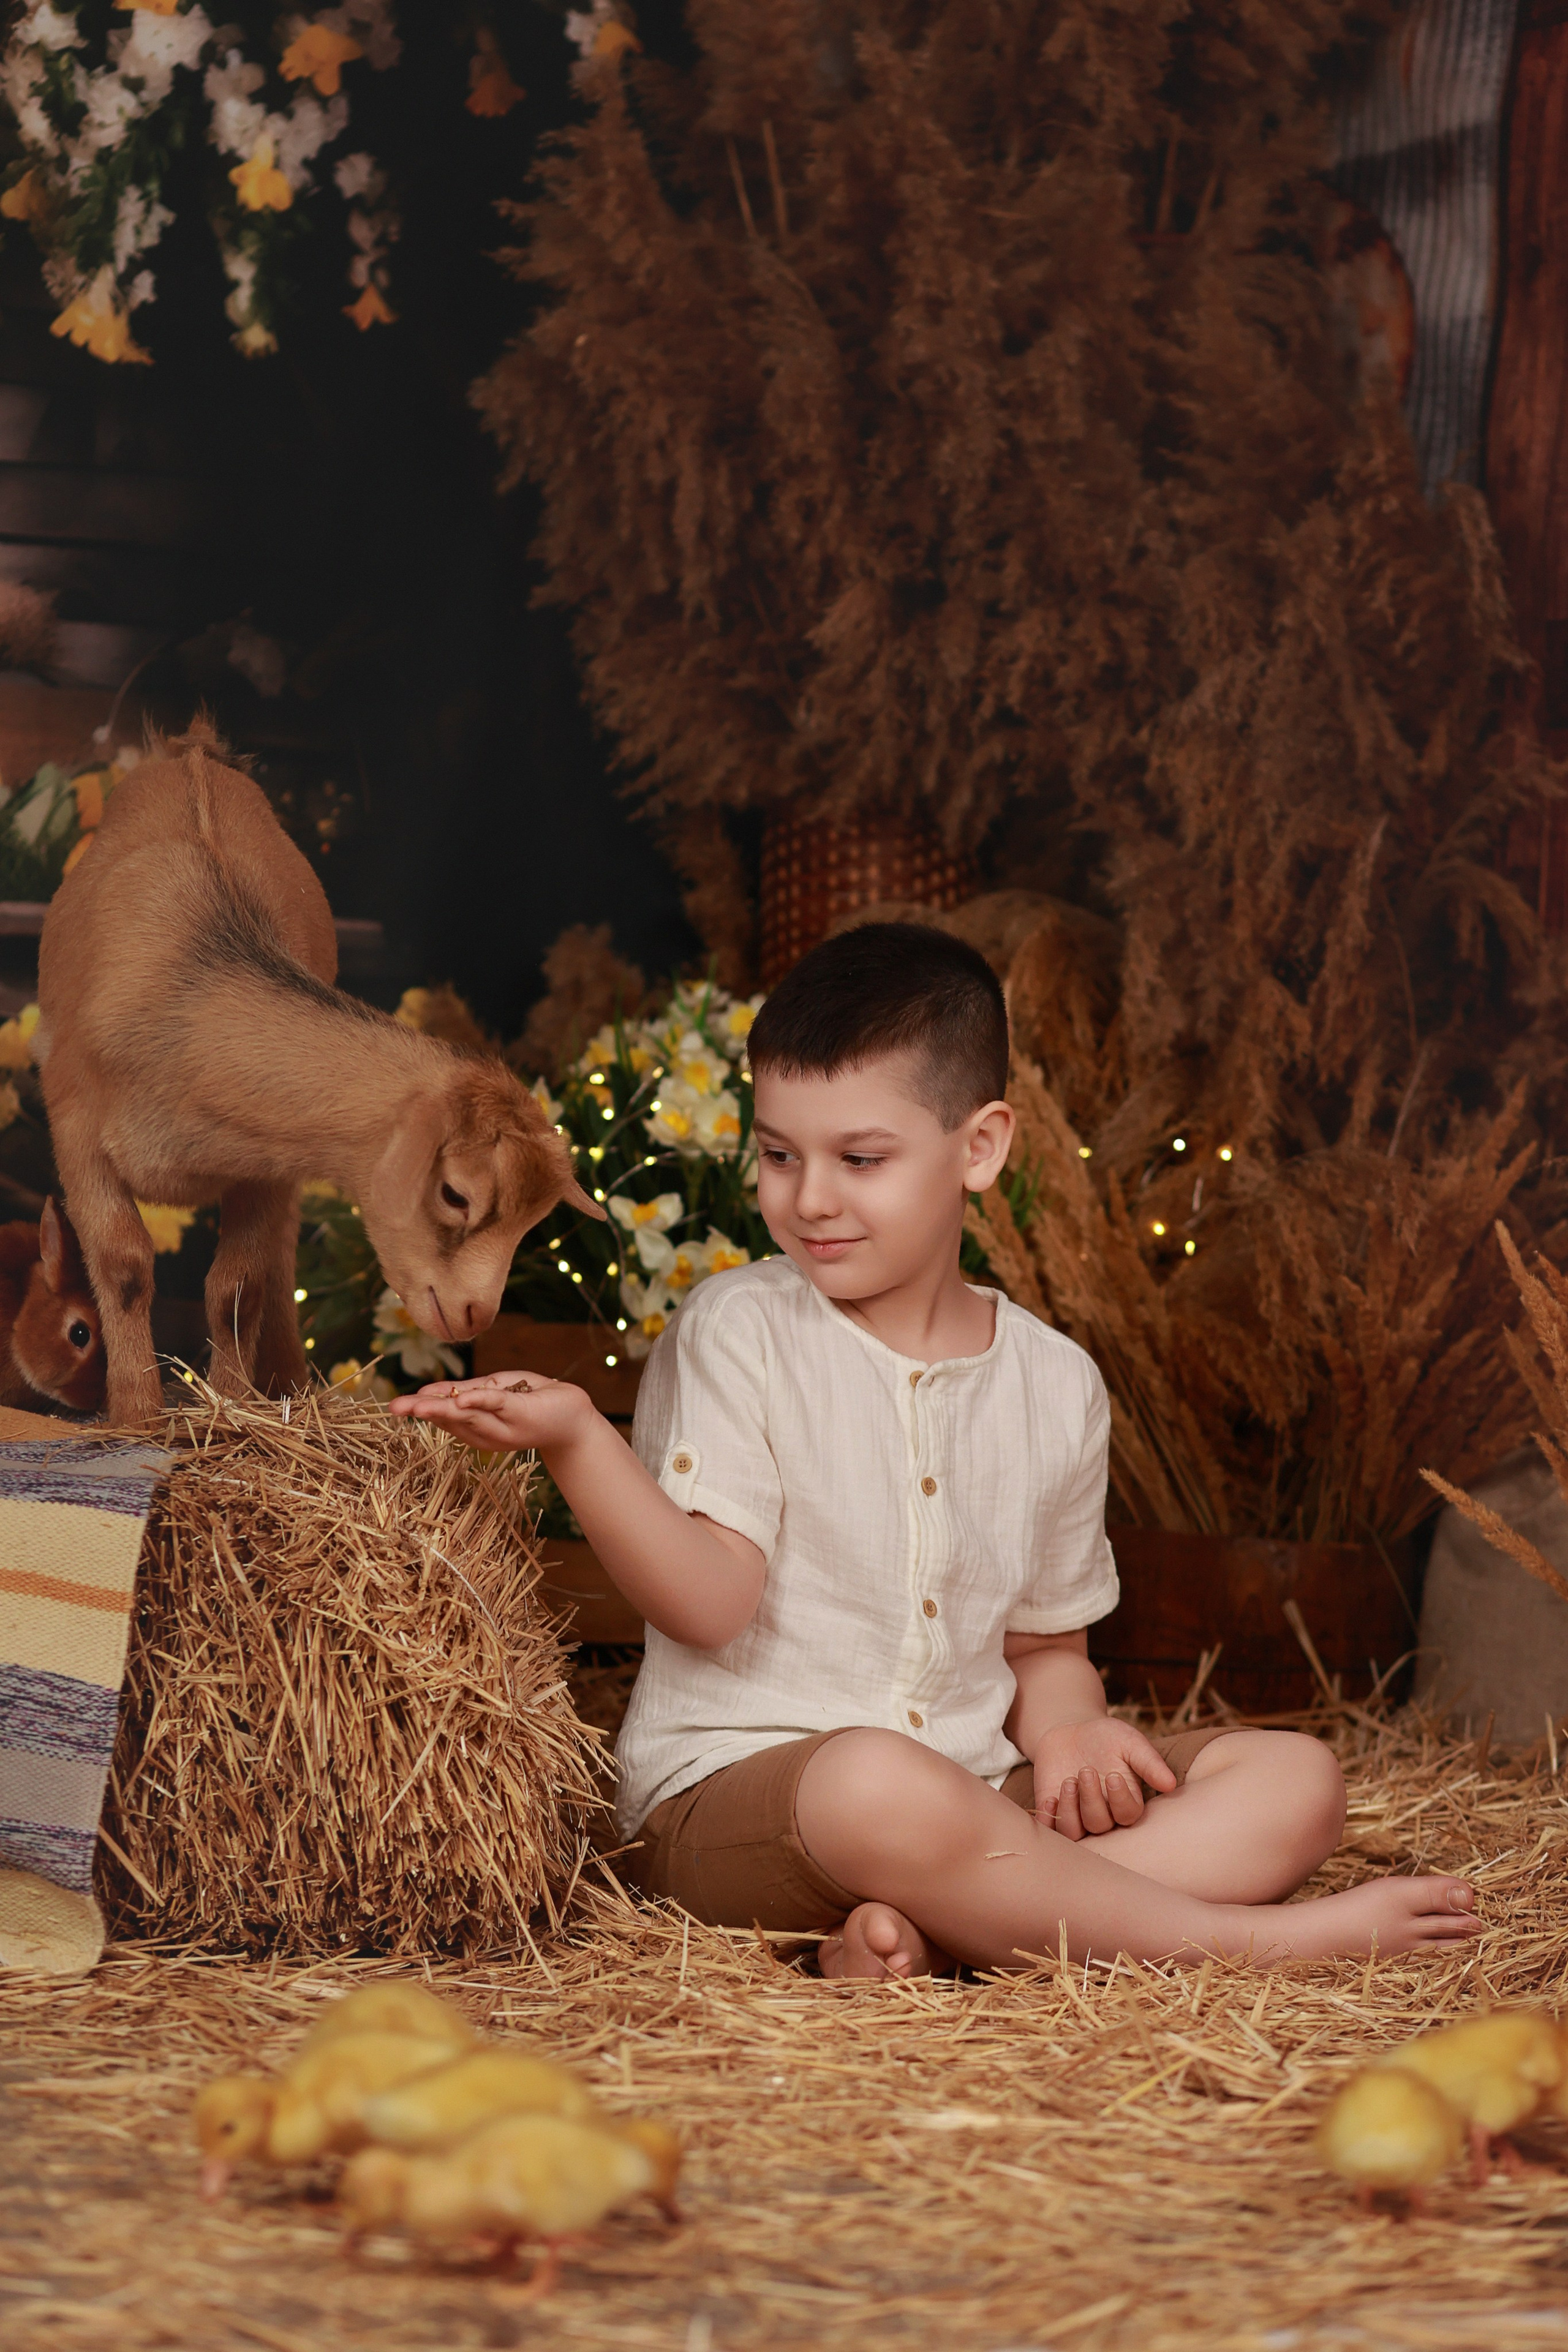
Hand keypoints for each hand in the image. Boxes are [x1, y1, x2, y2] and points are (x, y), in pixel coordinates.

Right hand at [387, 1370, 591, 1456]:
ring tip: (415, 1405)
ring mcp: (503, 1423)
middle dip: (422, 1411)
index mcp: (479, 1425)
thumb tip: (440, 1391)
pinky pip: (495, 1404)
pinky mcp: (520, 1411)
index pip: (447, 1415)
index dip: (424, 1408)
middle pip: (450, 1418)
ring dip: (440, 1408)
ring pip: (466, 1414)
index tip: (399, 1406)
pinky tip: (459, 1400)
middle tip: (394, 1408)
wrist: (573, 1416)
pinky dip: (477, 1401)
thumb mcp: (500, 1391)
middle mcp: (487, 1430)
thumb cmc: (536, 1399)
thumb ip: (474, 1392)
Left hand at [1032, 1718, 1176, 1839]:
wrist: (1071, 1731)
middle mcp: (1103, 1815)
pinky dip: (1048, 1818)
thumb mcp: (1130, 1742)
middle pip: (1100, 1825)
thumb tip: (1171, 1784)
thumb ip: (1149, 1762)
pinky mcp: (1053, 1812)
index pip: (1128, 1815)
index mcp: (1126, 1801)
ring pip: (1074, 1831)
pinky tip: (1051, 1796)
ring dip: (1070, 1809)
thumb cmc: (1106, 1738)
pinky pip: (1050, 1828)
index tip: (1113, 1775)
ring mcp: (1077, 1816)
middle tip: (1086, 1770)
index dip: (1120, 1800)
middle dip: (1091, 1799)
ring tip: (1069, 1780)